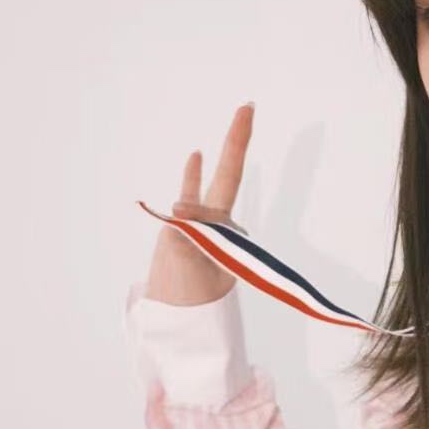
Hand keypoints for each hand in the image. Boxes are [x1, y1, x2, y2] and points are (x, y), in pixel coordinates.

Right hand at [144, 102, 254, 305]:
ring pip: (206, 189)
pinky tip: (196, 155)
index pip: (232, 176)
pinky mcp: (182, 230)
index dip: (237, 143)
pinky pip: (188, 197)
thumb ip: (191, 234)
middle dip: (237, 140)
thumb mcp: (195, 265)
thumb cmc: (194, 298)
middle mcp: (217, 221)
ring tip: (227, 134)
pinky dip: (192, 177)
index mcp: (225, 227)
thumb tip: (180, 208)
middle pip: (228, 173)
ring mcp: (200, 224)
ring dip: (210, 171)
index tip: (246, 112)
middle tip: (248, 107)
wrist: (181, 321)